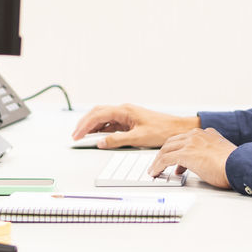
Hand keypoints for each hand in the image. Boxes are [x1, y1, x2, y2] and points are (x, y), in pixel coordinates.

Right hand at [70, 104, 199, 147]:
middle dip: (84, 123)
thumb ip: (117, 140)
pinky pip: (110, 123)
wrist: (176, 129)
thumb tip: (100, 142)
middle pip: (98, 113)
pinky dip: (101, 128)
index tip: (77, 135)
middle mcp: (124, 110)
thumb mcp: (138, 138)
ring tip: (82, 136)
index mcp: (124, 110)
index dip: (85, 125)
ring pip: (103, 117)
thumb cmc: (162, 130)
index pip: (98, 115)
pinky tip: (97, 136)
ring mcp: (126, 115)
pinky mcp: (129, 121)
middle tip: (75, 135)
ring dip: (92, 125)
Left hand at [148, 128, 234, 188]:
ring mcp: (190, 143)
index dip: (177, 149)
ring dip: (158, 160)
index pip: (185, 138)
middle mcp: (197, 135)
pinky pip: (165, 159)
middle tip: (161, 163)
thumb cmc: (234, 164)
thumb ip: (210, 154)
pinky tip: (155, 172)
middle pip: (172, 142)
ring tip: (155, 170)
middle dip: (164, 153)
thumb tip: (203, 163)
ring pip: (166, 149)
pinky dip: (157, 166)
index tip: (175, 160)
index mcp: (206, 133)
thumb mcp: (221, 154)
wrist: (239, 165)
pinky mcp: (185, 154)